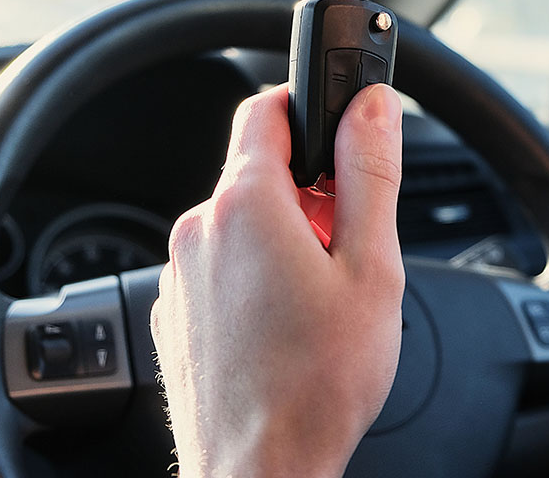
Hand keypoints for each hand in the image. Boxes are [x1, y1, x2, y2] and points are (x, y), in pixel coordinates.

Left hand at [150, 83, 404, 477]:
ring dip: (284, 237)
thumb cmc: (318, 382)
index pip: (266, 108)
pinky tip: (287, 325)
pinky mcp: (176, 313)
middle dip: (309, 192)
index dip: (309, 106)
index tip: (340, 127)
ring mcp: (180, 275)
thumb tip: (372, 106)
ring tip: (321, 299)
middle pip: (259, 173)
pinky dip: (256, 276)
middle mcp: (199, 231)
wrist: (262, 472)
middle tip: (349, 245)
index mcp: (245, 205)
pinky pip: (221, 267)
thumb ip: (371, 172)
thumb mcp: (371, 265)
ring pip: (242, 224)